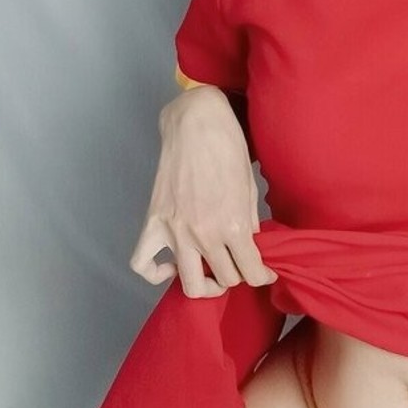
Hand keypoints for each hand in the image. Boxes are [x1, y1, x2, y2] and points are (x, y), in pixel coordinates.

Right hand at [129, 86, 277, 297]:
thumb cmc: (228, 146)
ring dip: (204, 285)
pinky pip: (143, 263)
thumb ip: (249, 221)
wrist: (195, 122)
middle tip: (238, 263)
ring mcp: (175, 230)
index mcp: (234, 225)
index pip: (251, 272)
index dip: (262, 276)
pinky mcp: (153, 221)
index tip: (264, 272)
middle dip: (237, 275)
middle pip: (224, 280)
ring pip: (188, 284)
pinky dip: (155, 273)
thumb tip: (250, 243)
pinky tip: (170, 266)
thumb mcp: (249, 186)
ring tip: (209, 273)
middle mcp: (204, 234)